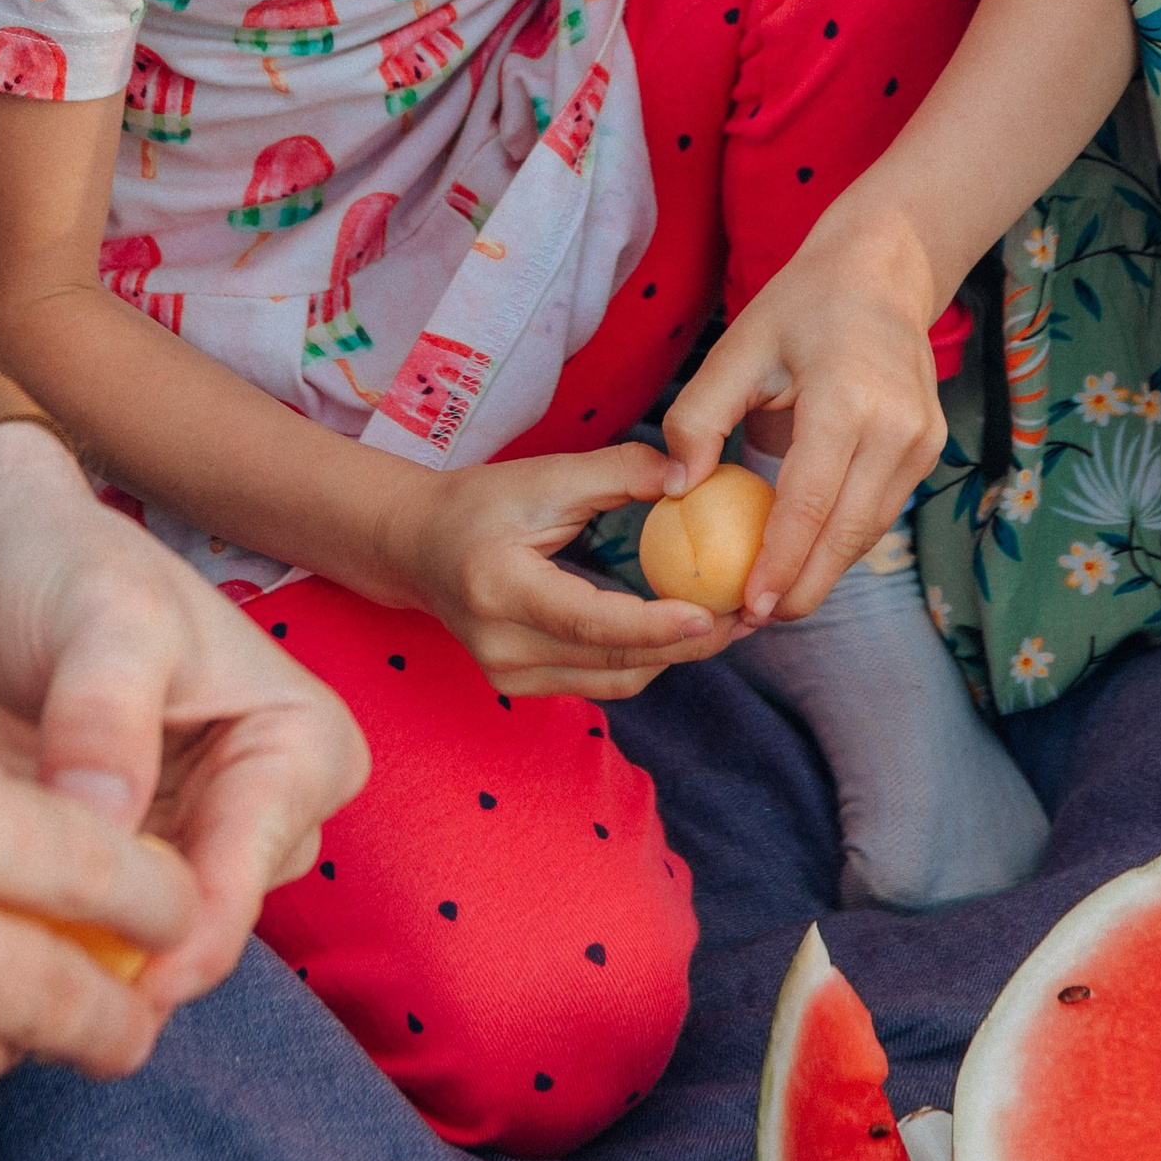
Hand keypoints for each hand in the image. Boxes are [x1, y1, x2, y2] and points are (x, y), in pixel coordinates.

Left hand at [0, 419, 365, 994]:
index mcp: (299, 738)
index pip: (262, 858)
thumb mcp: (102, 612)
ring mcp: (179, 841)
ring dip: (90, 950)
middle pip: (216, 915)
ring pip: (152, 939)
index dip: (203, 924)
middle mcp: (255, 803)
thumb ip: (109, 713)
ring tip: (17, 947)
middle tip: (63, 976)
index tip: (139, 976)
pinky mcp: (105, 867)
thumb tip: (111, 827)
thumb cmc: (57, 558)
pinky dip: (46, 942)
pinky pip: (90, 935)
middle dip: (144, 948)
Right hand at [375, 439, 738, 697]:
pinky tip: (677, 630)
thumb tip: (692, 477)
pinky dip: (644, 659)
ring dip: (673, 657)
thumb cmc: (479, 503)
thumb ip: (619, 473)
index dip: (653, 625)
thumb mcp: (544, 474)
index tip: (710, 614)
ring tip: (725, 620)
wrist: (416, 546)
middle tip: (744, 611)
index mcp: (499, 588)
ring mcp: (509, 676)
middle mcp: (501, 645)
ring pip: (614, 679)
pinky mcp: (522, 687)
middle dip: (686, 643)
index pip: (589, 621)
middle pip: (612, 659)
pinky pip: (600, 681)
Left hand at [663, 213, 947, 623]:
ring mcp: (922, 441)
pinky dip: (842, 541)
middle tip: (753, 621)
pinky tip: (804, 560)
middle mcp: (897, 426)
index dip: (780, 562)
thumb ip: (699, 416)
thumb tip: (679, 491)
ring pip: (868, 531)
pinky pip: (879, 511)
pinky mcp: (929, 451)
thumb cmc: (799, 309)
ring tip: (773, 601)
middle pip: (847, 532)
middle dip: (802, 587)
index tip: (749, 606)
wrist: (882, 274)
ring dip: (823, 571)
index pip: (811, 502)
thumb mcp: (736, 347)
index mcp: (847, 399)